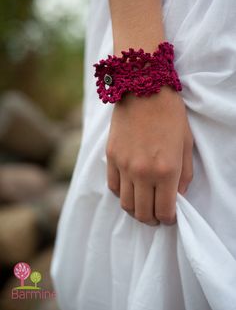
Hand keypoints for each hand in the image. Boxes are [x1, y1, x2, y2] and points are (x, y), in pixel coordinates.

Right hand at [106, 86, 193, 225]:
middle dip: (152, 220)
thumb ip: (184, 176)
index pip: (164, 212)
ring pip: (125, 204)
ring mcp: (124, 165)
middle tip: (156, 215)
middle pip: (143, 213)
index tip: (170, 217)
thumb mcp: (186, 145)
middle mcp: (143, 173)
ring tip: (143, 205)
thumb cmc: (171, 115)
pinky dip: (122, 194)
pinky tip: (130, 189)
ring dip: (136, 210)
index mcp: (166, 171)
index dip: (168, 220)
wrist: (144, 89)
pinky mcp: (111, 157)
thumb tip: (177, 197)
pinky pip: (113, 187)